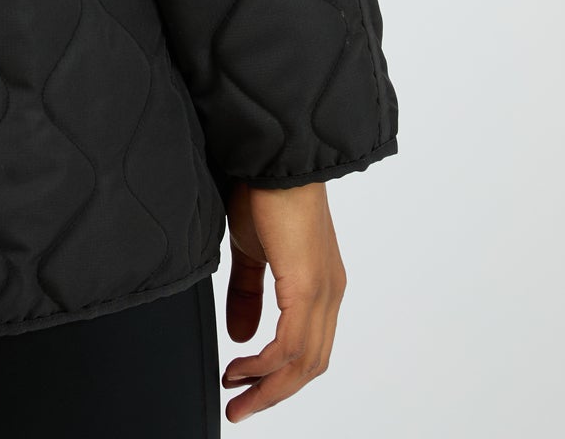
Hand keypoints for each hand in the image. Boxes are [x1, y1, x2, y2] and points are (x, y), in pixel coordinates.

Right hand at [219, 179, 345, 421]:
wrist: (272, 158)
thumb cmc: (263, 191)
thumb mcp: (250, 249)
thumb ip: (247, 293)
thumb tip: (243, 337)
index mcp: (319, 285)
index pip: (308, 348)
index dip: (278, 375)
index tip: (244, 386)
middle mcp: (329, 293)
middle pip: (309, 365)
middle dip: (272, 392)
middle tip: (240, 407)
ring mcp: (323, 291)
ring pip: (304, 362)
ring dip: (268, 385)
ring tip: (236, 395)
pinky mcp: (307, 286)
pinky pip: (292, 343)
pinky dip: (267, 363)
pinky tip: (243, 367)